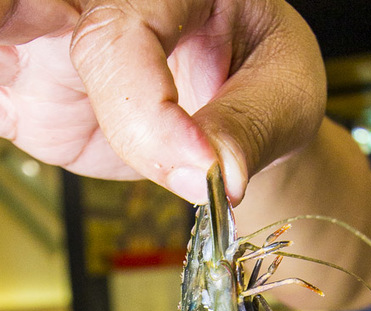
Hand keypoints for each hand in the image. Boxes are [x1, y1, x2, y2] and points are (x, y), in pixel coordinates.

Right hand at [0, 0, 325, 202]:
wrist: (246, 105)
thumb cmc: (264, 75)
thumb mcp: (283, 97)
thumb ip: (247, 129)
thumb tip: (216, 174)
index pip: (123, 34)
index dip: (148, 112)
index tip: (200, 170)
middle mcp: (105, 0)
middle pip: (28, 3)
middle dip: (7, 22)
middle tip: (12, 68)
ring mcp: (59, 37)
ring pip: (2, 39)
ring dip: (1, 70)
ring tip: (13, 100)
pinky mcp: (35, 86)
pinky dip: (0, 103)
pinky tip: (13, 110)